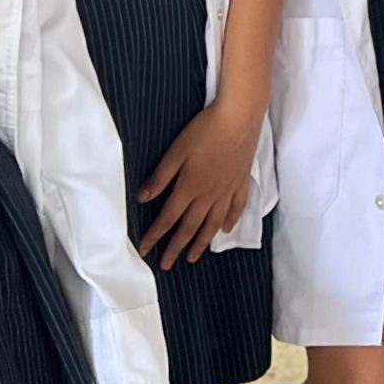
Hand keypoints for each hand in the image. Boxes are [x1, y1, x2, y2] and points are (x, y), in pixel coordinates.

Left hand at [136, 96, 259, 269]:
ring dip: (201, 242)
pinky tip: (225, 231)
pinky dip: (230, 222)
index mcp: (189, 187)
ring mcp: (228, 190)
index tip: (145, 251)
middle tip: (166, 265)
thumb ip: (160, 176)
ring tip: (193, 258)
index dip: (155, 235)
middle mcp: (209, 195)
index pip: (168, 218)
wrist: (239, 118)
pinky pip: (236, 209)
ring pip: (213, 224)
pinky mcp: (241, 182)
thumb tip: (142, 198)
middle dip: (176, 248)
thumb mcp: (176, 150)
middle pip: (190, 227)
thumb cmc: (205, 130)